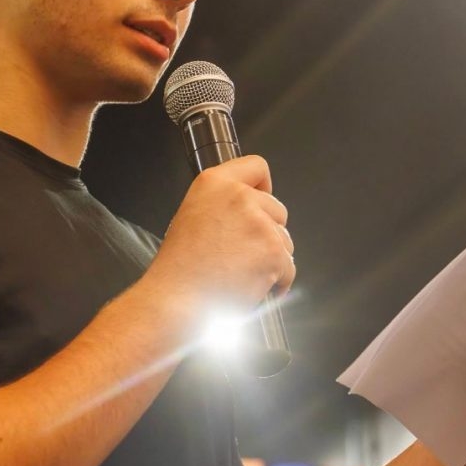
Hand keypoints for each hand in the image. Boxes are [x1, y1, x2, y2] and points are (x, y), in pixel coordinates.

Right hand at [145, 154, 294, 316]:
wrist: (176, 299)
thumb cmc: (179, 267)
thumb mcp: (192, 214)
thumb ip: (223, 203)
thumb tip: (249, 211)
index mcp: (215, 183)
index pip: (257, 166)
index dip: (263, 186)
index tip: (261, 201)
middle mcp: (240, 196)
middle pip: (277, 209)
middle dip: (268, 232)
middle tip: (243, 253)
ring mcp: (259, 224)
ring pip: (285, 240)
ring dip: (272, 258)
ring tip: (242, 273)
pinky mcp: (273, 252)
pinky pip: (289, 267)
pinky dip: (277, 281)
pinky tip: (251, 285)